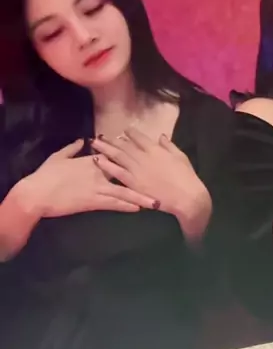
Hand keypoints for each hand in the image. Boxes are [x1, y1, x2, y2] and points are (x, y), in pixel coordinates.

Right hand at [18, 140, 153, 217]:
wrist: (36, 193)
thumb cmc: (45, 175)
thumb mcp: (59, 157)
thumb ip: (72, 148)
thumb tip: (83, 140)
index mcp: (91, 161)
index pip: (115, 158)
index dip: (130, 159)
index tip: (145, 159)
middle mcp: (98, 172)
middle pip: (125, 174)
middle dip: (143, 178)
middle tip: (160, 181)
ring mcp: (97, 187)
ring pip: (124, 191)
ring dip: (140, 196)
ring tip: (156, 200)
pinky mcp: (93, 201)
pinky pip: (114, 203)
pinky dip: (126, 205)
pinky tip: (138, 208)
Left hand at [91, 129, 211, 241]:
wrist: (185, 196)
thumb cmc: (186, 176)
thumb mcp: (180, 156)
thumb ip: (168, 145)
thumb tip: (160, 136)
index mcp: (155, 149)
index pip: (139, 137)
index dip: (130, 133)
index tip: (124, 130)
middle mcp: (143, 157)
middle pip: (124, 145)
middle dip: (112, 140)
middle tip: (100, 135)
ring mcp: (136, 170)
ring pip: (117, 156)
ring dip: (105, 149)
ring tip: (94, 143)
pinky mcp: (133, 183)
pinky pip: (116, 172)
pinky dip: (107, 165)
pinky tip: (98, 161)